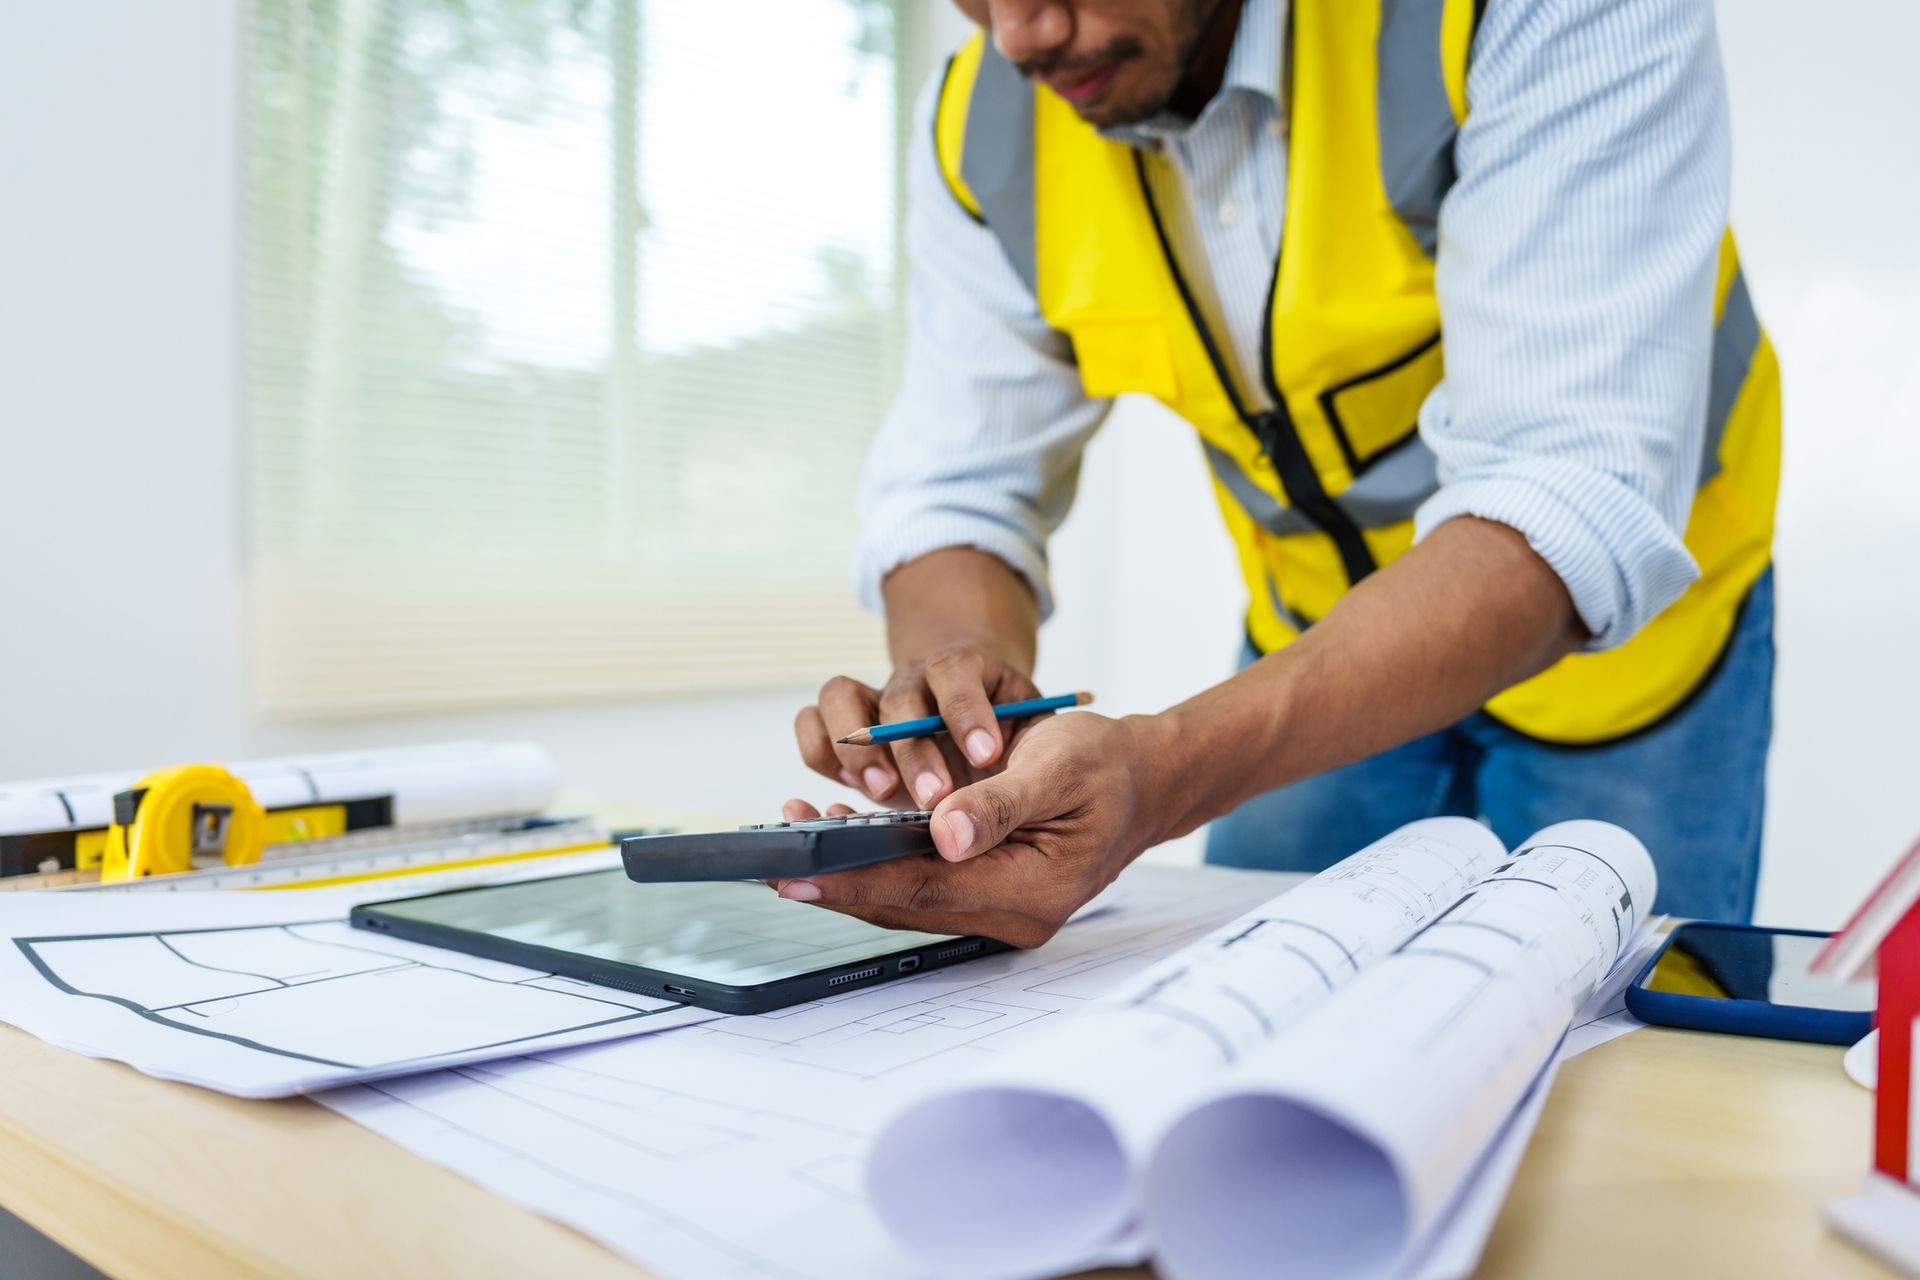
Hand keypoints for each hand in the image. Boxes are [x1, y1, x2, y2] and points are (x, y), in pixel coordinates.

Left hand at [773, 711, 1176, 948]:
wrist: (1147, 777)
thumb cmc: (1109, 766)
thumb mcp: (1060, 767)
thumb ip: (1000, 803)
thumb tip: (946, 835)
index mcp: (1032, 891)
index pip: (924, 891)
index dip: (855, 882)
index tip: (796, 873)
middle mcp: (1012, 911)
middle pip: (906, 903)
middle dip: (838, 878)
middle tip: (772, 854)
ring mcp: (1000, 905)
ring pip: (908, 895)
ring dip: (852, 869)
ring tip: (796, 831)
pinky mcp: (988, 887)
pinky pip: (922, 883)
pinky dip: (879, 860)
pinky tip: (844, 830)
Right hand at [794, 644, 1042, 809]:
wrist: (991, 728)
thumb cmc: (1018, 744)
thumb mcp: (1039, 749)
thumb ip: (1015, 783)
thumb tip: (966, 828)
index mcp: (968, 671)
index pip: (956, 669)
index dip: (965, 708)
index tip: (986, 755)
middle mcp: (916, 682)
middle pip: (900, 698)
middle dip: (915, 751)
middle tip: (936, 797)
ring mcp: (876, 704)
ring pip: (840, 696)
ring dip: (856, 747)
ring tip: (881, 792)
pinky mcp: (850, 736)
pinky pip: (811, 723)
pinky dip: (820, 754)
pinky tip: (850, 794)